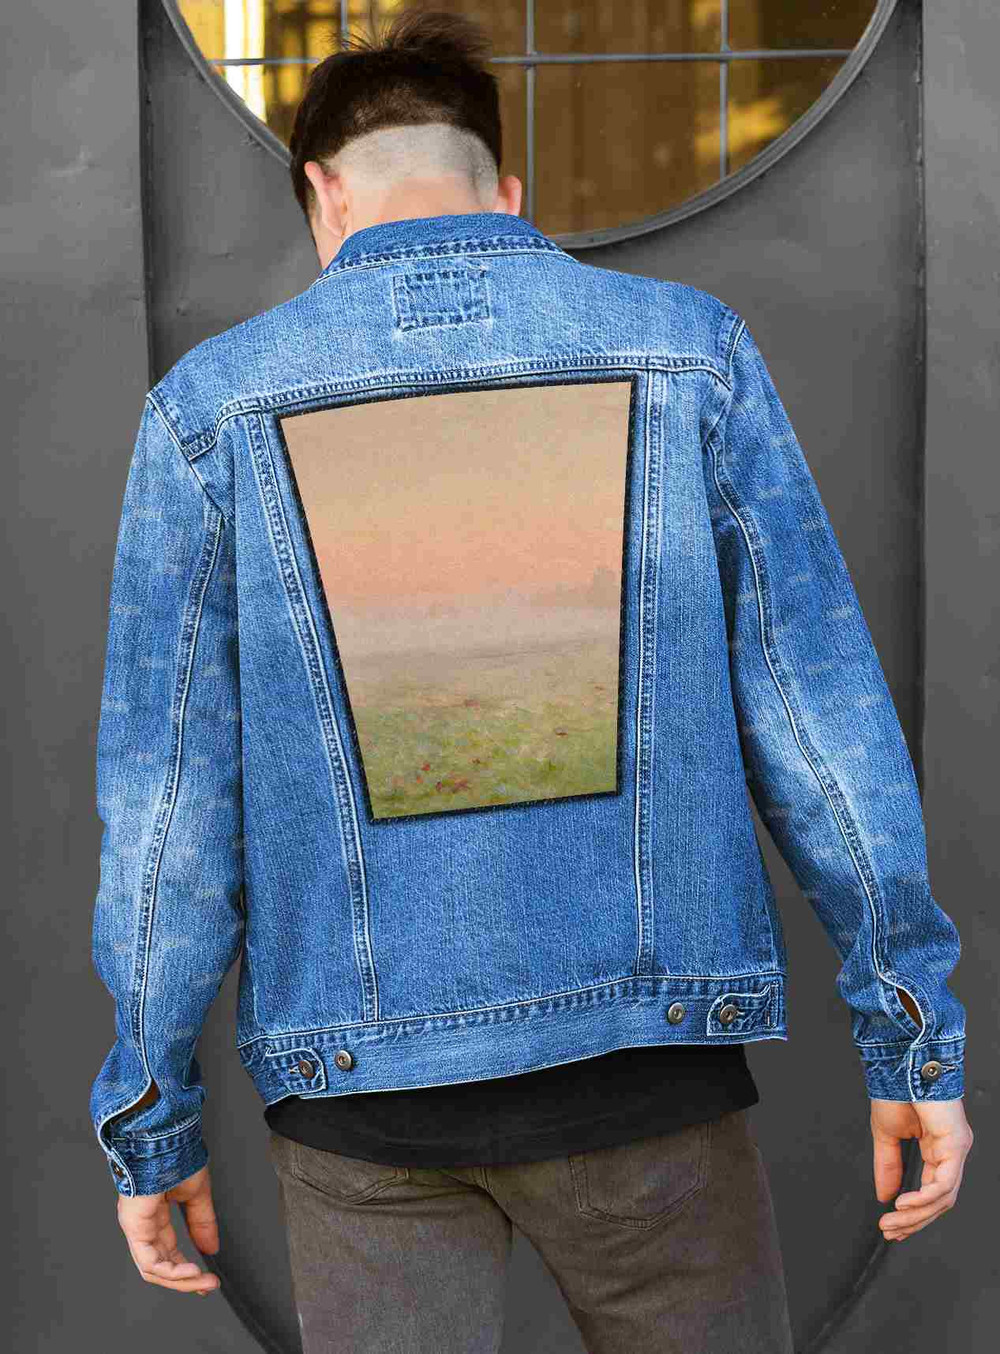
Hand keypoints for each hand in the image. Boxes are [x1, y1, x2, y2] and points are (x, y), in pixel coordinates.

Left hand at [117, 1163, 220, 1293]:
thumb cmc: (176, 1153)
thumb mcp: (197, 1193)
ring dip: (180, 1279)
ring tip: (202, 1281)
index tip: (206, 1280)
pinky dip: (171, 1271)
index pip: (168, 1251)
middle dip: (186, 1280)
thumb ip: (202, 1222)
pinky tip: (190, 1272)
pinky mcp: (134, 1226)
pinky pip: (149, 1260)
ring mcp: (137, 1226)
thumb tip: (211, 1247)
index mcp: (155, 1213)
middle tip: (208, 1286)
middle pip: (160, 1264)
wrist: (166, 1136)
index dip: (186, 1270)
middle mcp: (143, 1223)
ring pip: (153, 1268)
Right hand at [871, 1097, 972, 1241]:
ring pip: (943, 1197)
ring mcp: (957, 1149)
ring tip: (893, 1221)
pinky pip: (945, 1183)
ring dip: (916, 1214)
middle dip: (913, 1221)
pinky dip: (924, 1198)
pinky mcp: (956, 1144)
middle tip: (890, 1231)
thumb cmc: (896, 1091)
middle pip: (939, 1201)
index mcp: (939, 1149)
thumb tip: (883, 1195)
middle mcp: (952, 1152)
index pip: (933, 1192)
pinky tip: (904, 1204)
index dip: (913, 1214)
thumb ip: (888, 1166)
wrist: (899, 1064)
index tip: (892, 1228)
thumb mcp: (887, 1136)